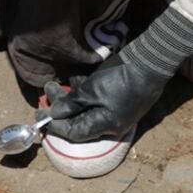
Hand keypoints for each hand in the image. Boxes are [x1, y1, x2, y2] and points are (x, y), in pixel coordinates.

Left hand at [36, 6, 192, 142]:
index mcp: (105, 127)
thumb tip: (54, 115)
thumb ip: (71, 104)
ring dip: (68, 99)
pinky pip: (96, 101)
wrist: (152, 59)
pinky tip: (72, 81)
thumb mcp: (91, 90)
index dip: (55, 125)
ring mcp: (116, 111)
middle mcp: (110, 123)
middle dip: (59, 110)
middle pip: (79, 122)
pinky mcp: (119, 99)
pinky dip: (83, 93)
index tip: (40, 115)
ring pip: (86, 109)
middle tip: (44, 97)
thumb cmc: (121, 77)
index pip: (74, 133)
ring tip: (52, 85)